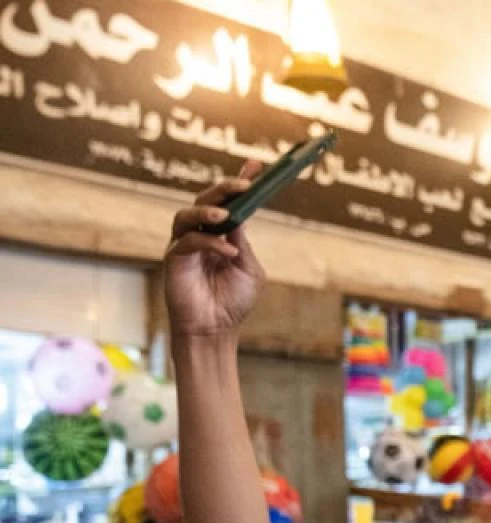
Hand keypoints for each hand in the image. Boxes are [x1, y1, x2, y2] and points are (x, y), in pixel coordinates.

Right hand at [164, 163, 266, 337]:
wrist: (216, 330)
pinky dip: (209, 243)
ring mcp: (184, 245)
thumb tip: (240, 214)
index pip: (229, 202)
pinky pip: (188, 241)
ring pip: (187, 214)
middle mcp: (200, 235)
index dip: (239, 182)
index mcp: (222, 234)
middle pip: (205, 200)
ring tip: (225, 214)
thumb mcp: (247, 267)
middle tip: (244, 183)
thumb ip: (242, 240)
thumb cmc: (233, 302)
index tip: (257, 164)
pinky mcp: (174, 259)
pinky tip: (228, 252)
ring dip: (207, 210)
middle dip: (224, 188)